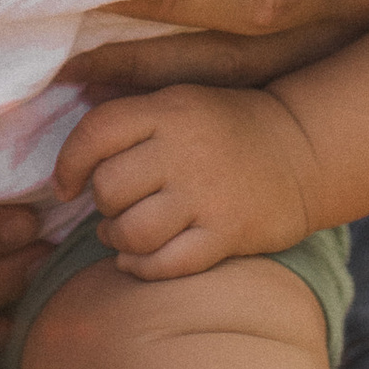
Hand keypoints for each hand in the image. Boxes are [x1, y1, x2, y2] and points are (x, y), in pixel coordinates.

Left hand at [55, 82, 322, 276]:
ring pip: (131, 231)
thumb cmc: (226, 128)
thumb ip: (130, 115)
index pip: (96, 131)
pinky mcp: (227, 234)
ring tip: (121, 233)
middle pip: (109, 187)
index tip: (66, 183)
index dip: (68, 162)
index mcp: (169, 110)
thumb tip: (68, 108)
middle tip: (112, 205)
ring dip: (116, 239)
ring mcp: (207, 195)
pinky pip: (165, 264)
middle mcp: (185, 150)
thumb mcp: (180, 100)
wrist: (302, 151)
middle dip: (102, 203)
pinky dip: (142, 267)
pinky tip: (139, 259)